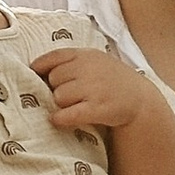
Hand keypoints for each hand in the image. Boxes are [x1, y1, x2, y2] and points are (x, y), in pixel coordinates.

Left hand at [34, 41, 158, 138]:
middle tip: (67, 96)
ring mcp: (94, 88)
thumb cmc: (111, 80)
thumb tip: (35, 69)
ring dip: (61, 104)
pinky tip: (59, 120)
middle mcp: (89, 69)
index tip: (33, 76)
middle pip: (53, 79)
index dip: (40, 68)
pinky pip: (68, 114)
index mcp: (86, 55)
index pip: (53, 57)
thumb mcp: (95, 61)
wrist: (140, 100)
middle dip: (55, 89)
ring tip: (74, 106)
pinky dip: (60, 118)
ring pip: (59, 96)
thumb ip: (70, 61)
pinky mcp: (98, 108)